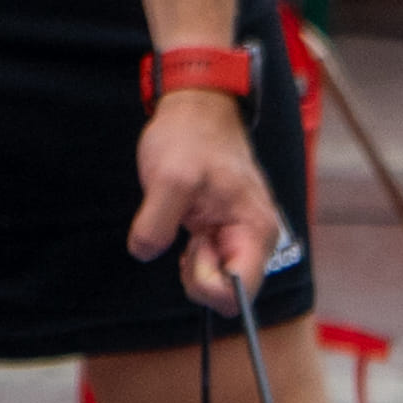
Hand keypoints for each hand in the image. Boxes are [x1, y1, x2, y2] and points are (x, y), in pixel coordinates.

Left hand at [129, 89, 284, 305]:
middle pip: (227, 290)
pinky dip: (191, 253)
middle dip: (198, 271)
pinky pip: (208, 263)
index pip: (239, 291)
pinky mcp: (225, 232)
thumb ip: (155, 224)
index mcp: (255, 229)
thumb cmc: (190, 138)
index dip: (207, 285)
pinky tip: (188, 223)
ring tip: (187, 221)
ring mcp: (242, 235)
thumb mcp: (167, 179)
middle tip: (187, 232)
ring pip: (215, 279)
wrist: (196, 111)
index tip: (190, 250)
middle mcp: (256, 237)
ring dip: (192, 262)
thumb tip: (145, 252)